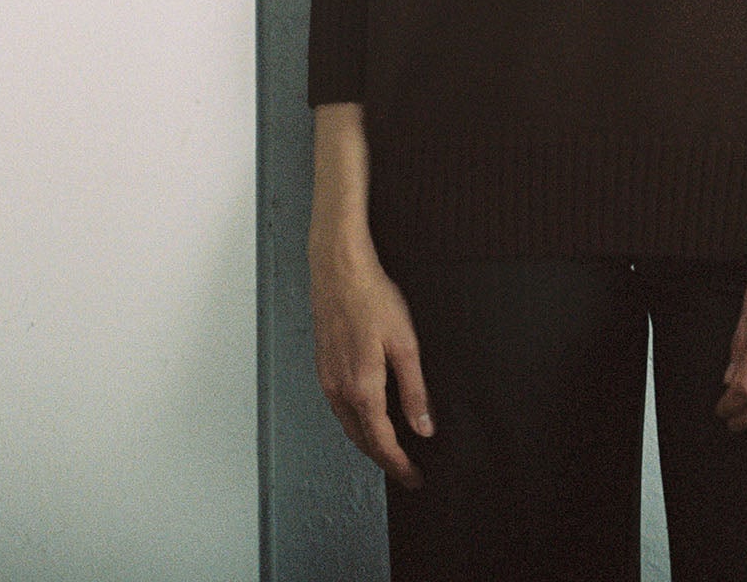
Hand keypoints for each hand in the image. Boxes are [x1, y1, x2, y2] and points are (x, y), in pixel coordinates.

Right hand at [308, 231, 435, 490]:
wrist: (338, 268)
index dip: (400, 465)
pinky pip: (339, 407)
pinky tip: (367, 415)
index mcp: (362, 388)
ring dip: (369, 442)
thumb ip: (415, 391)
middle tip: (406, 471)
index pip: (382, 442)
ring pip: (348, 425)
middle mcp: (339, 390)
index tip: (415, 478)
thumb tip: (424, 428)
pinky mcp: (323, 365)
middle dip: (384, 460)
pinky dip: (355, 422)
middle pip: (362, 440)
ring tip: (391, 450)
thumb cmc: (372, 298)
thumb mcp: (405, 344)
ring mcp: (327, 378)